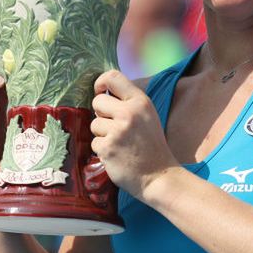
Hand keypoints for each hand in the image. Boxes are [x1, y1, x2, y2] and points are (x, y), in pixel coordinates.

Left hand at [90, 70, 175, 198]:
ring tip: (119, 143)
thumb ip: (129, 103)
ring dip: (102, 134)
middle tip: (114, 126)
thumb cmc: (152, 146)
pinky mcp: (107, 148)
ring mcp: (117, 131)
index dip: (100, 82)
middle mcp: (129, 113)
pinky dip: (103, 150)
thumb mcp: (148, 116)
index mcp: (140, 102)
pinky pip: (94, 142)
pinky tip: (117, 155)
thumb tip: (103, 91)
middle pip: (97, 101)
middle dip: (101, 114)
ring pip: (94, 124)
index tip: (99, 91)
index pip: (113, 77)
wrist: (159, 176)